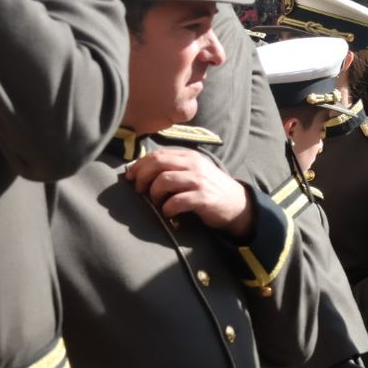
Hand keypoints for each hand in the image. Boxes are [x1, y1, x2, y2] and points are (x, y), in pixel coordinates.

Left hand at [124, 148, 253, 237]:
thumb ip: (174, 167)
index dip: (139, 166)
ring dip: (154, 194)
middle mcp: (194, 165)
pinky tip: (169, 213)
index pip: (157, 155)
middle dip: (142, 178)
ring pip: (164, 181)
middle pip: (157, 164)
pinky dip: (167, 209)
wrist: (237, 203)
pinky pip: (176, 201)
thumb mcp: (194, 171)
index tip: (130, 178)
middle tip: (139, 191)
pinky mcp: (203, 198)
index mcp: (189, 157)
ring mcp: (199, 181)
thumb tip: (142, 171)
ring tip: (157, 202)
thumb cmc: (210, 188)